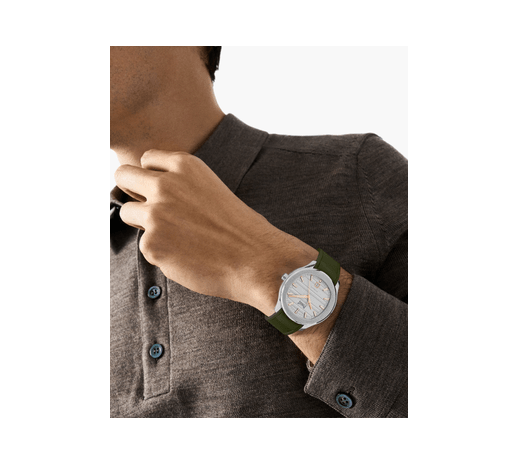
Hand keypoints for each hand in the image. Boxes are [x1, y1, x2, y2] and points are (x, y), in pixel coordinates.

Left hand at [114, 150, 316, 313]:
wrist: (256, 259)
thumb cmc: (239, 228)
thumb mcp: (210, 189)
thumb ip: (181, 185)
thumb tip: (151, 195)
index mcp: (184, 165)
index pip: (146, 160)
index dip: (151, 177)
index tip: (159, 191)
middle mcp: (165, 184)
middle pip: (123, 175)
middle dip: (131, 191)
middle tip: (146, 208)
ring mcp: (155, 214)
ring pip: (127, 212)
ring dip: (142, 223)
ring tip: (173, 236)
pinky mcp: (152, 244)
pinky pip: (144, 245)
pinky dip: (160, 251)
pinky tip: (185, 255)